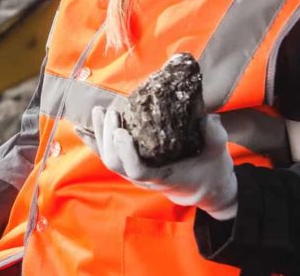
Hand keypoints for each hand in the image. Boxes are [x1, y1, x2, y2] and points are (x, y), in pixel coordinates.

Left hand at [80, 105, 237, 218]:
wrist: (203, 187)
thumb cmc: (210, 169)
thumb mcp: (218, 154)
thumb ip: (215, 137)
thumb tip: (208, 118)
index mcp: (164, 176)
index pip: (138, 171)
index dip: (126, 153)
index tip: (122, 132)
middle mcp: (144, 178)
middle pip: (117, 163)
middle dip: (109, 138)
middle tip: (112, 113)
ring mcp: (135, 173)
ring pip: (109, 159)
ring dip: (100, 135)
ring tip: (99, 111)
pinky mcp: (130, 165)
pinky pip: (107, 154)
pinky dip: (93, 141)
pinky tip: (81, 127)